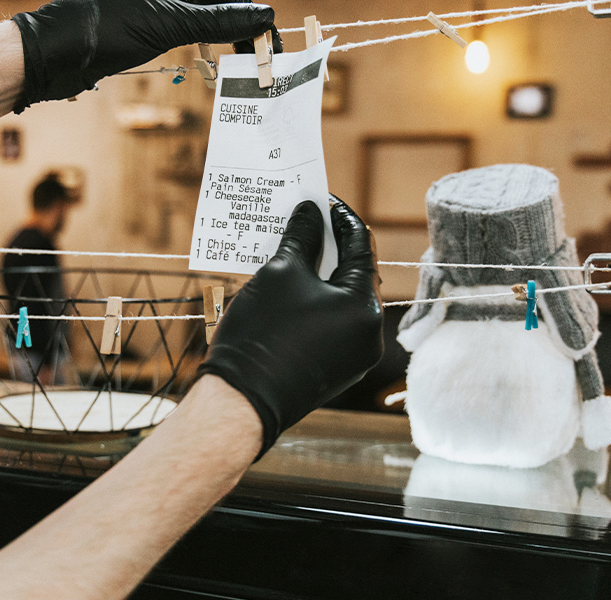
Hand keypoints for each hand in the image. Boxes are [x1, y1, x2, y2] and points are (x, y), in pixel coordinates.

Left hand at [11, 0, 276, 112]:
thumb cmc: (101, 29)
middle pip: (218, 3)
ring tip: (248, 56)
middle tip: (265, 51)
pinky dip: (208, 40)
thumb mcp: (167, 21)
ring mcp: (157, 4)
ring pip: (204, 13)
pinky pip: (188, 25)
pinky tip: (222, 54)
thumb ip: (217, 16)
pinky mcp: (147, 19)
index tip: (270, 35)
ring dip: (229, 33)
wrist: (55, 53)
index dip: (251, 11)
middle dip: (243, 23)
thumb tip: (260, 14)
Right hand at [197, 197, 383, 457]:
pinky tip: (292, 289)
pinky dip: (316, 302)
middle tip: (306, 223)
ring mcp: (354, 355)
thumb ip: (301, 237)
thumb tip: (310, 212)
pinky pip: (332, 324)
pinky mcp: (335, 369)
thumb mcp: (281, 273)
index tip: (322, 201)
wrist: (241, 403)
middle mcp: (369, 332)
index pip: (361, 247)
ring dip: (321, 275)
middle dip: (330, 247)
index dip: (341, 219)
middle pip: (354, 275)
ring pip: (342, 301)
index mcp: (364, 306)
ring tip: (294, 252)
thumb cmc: (262, 333)